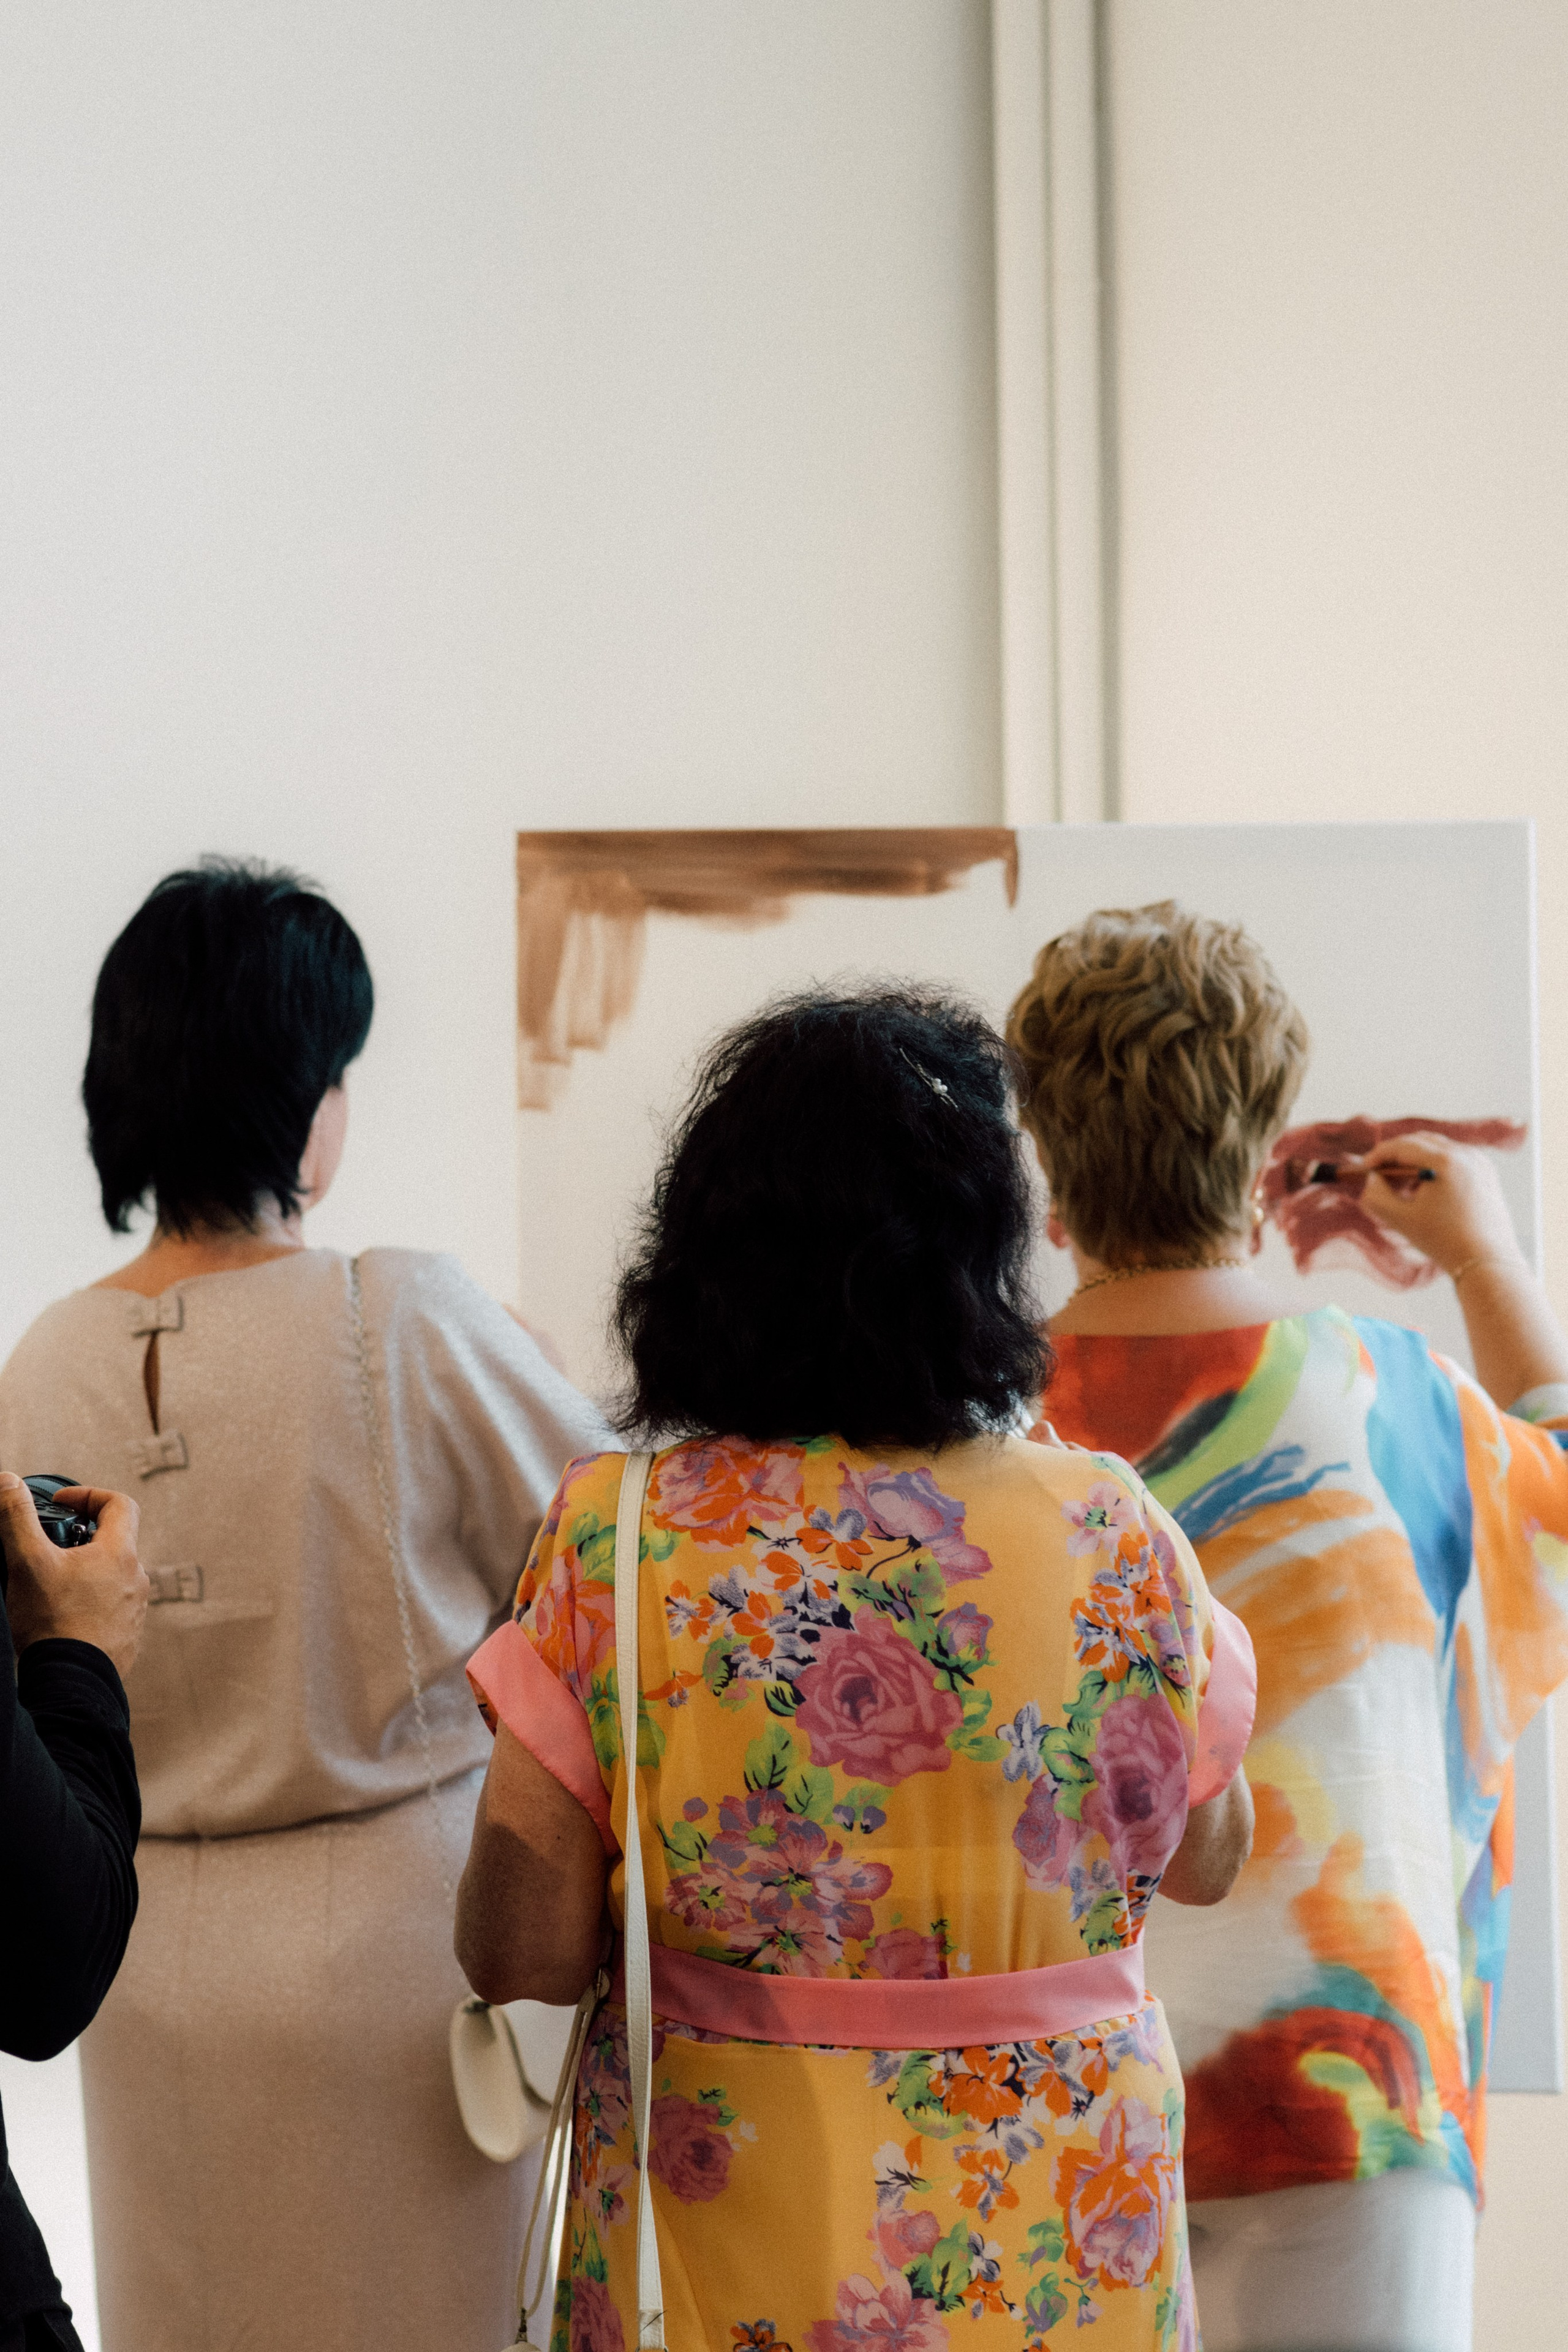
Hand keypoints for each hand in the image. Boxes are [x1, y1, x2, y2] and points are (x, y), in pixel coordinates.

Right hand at [0, 1474, 147, 1677]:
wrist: (70, 1683)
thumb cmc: (52, 1624)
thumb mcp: (27, 1562)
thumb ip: (16, 1517)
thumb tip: (8, 1481)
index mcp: (120, 1554)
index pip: (119, 1504)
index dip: (89, 1495)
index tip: (60, 1505)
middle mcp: (136, 1579)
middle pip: (113, 1542)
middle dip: (79, 1540)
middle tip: (47, 1550)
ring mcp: (135, 1610)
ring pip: (110, 1577)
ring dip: (83, 1573)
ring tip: (50, 1586)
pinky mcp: (128, 1636)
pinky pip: (110, 1608)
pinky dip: (89, 1604)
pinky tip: (61, 1616)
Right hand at [1349, 1132, 1526, 1278]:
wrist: (1487, 1261)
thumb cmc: (1444, 1241)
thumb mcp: (1401, 1219)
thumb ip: (1376, 1195)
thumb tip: (1372, 1178)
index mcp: (1445, 1161)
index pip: (1403, 1146)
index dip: (1379, 1154)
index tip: (1365, 1167)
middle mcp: (1466, 1154)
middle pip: (1421, 1141)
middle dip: (1397, 1154)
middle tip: (1380, 1173)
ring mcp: (1480, 1162)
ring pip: (1439, 1148)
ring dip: (1417, 1160)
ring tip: (1402, 1185)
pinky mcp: (1487, 1173)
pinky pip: (1455, 1159)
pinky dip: (1436, 1166)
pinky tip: (1426, 1189)